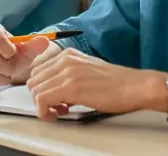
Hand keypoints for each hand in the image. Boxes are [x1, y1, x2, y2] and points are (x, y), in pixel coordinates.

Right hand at [0, 20, 52, 90]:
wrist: (3, 62)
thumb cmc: (13, 54)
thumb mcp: (26, 49)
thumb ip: (35, 45)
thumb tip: (44, 41)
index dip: (9, 52)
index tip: (13, 54)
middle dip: (7, 70)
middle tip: (11, 70)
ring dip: (0, 79)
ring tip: (3, 75)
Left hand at [26, 48, 161, 120]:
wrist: (134, 87)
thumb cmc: (115, 83)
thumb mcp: (86, 71)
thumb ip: (68, 76)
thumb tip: (54, 91)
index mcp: (68, 54)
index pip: (38, 71)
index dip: (41, 88)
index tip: (53, 99)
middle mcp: (65, 59)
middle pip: (33, 80)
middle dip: (40, 98)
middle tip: (56, 107)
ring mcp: (67, 72)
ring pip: (35, 90)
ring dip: (43, 106)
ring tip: (60, 111)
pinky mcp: (71, 87)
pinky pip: (42, 100)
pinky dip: (45, 111)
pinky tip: (59, 114)